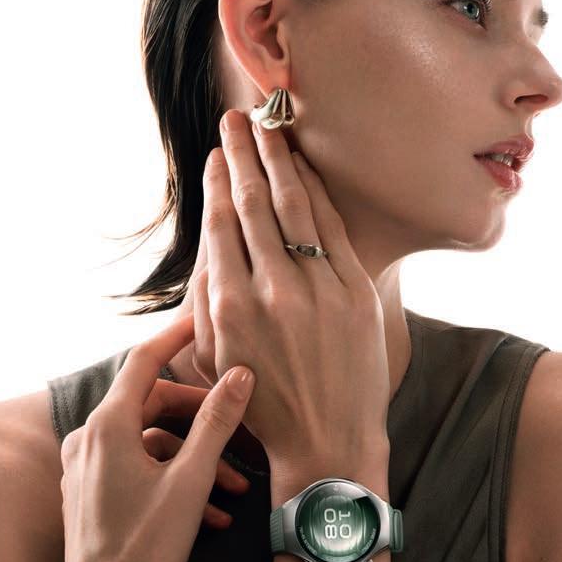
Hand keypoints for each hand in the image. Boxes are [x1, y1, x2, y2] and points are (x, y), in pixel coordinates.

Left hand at [59, 312, 255, 561]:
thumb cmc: (148, 546)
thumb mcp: (191, 479)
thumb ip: (217, 422)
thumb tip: (240, 374)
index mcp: (107, 427)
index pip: (142, 362)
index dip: (173, 337)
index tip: (199, 321)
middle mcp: (88, 443)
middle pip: (150, 406)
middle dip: (200, 416)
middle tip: (237, 420)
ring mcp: (85, 473)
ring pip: (149, 445)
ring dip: (194, 459)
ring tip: (238, 487)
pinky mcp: (90, 499)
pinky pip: (136, 473)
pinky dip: (173, 481)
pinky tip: (213, 513)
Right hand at [190, 108, 390, 473]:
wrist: (330, 442)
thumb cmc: (263, 404)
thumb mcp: (214, 359)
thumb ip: (204, 299)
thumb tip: (210, 244)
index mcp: (232, 306)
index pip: (221, 225)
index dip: (216, 183)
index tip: (213, 156)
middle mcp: (274, 288)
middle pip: (255, 203)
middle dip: (242, 154)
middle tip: (236, 119)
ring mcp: (320, 287)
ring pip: (295, 206)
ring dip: (281, 161)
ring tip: (269, 128)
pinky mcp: (357, 291)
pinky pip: (333, 228)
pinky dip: (318, 192)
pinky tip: (306, 168)